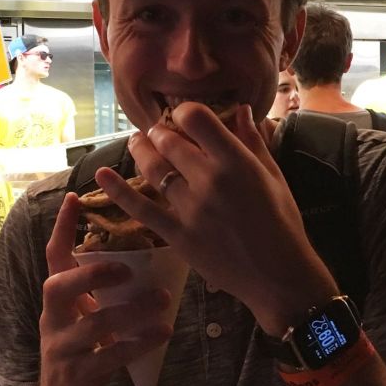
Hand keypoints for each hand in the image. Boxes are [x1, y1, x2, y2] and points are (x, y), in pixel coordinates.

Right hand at [38, 192, 174, 385]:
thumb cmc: (82, 359)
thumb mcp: (85, 321)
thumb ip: (100, 295)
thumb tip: (139, 263)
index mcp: (57, 303)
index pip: (53, 259)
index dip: (61, 229)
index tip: (74, 198)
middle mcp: (52, 321)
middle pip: (58, 285)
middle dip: (93, 272)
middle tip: (127, 269)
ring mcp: (62, 349)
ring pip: (94, 323)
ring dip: (132, 310)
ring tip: (163, 300)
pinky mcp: (78, 376)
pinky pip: (109, 356)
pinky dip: (139, 341)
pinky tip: (164, 331)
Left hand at [94, 103, 336, 335]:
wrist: (277, 276)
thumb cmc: (283, 223)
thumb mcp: (274, 177)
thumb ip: (254, 141)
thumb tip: (240, 109)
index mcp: (236, 162)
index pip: (196, 118)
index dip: (185, 111)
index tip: (185, 116)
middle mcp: (209, 180)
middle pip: (169, 141)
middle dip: (161, 132)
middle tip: (159, 132)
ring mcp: (190, 209)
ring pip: (153, 169)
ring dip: (141, 150)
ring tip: (136, 142)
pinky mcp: (177, 234)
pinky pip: (141, 208)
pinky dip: (117, 190)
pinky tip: (102, 174)